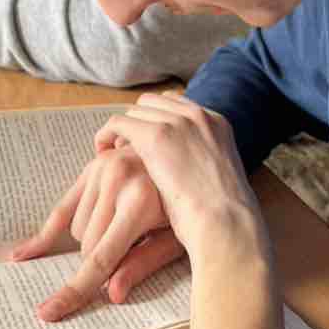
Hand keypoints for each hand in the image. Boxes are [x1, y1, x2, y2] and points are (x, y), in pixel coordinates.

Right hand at [13, 141, 183, 321]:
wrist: (198, 159)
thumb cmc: (193, 205)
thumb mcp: (177, 238)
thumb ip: (144, 264)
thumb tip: (112, 294)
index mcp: (139, 201)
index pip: (101, 257)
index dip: (75, 290)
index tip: (49, 313)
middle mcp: (116, 180)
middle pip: (87, 245)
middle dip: (101, 261)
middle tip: (134, 252)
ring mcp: (102, 168)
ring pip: (75, 229)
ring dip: (91, 241)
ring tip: (127, 228)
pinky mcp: (94, 166)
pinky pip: (63, 207)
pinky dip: (47, 233)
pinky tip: (22, 254)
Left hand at [94, 94, 263, 257]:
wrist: (226, 224)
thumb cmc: (224, 218)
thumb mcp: (219, 180)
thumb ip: (202, 164)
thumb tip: (185, 172)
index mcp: (216, 123)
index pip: (176, 106)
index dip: (155, 121)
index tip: (145, 143)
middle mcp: (197, 115)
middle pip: (152, 104)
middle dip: (137, 123)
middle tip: (126, 149)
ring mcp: (177, 123)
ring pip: (134, 112)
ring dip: (122, 131)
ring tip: (114, 156)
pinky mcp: (155, 136)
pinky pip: (118, 123)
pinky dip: (106, 136)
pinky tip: (102, 155)